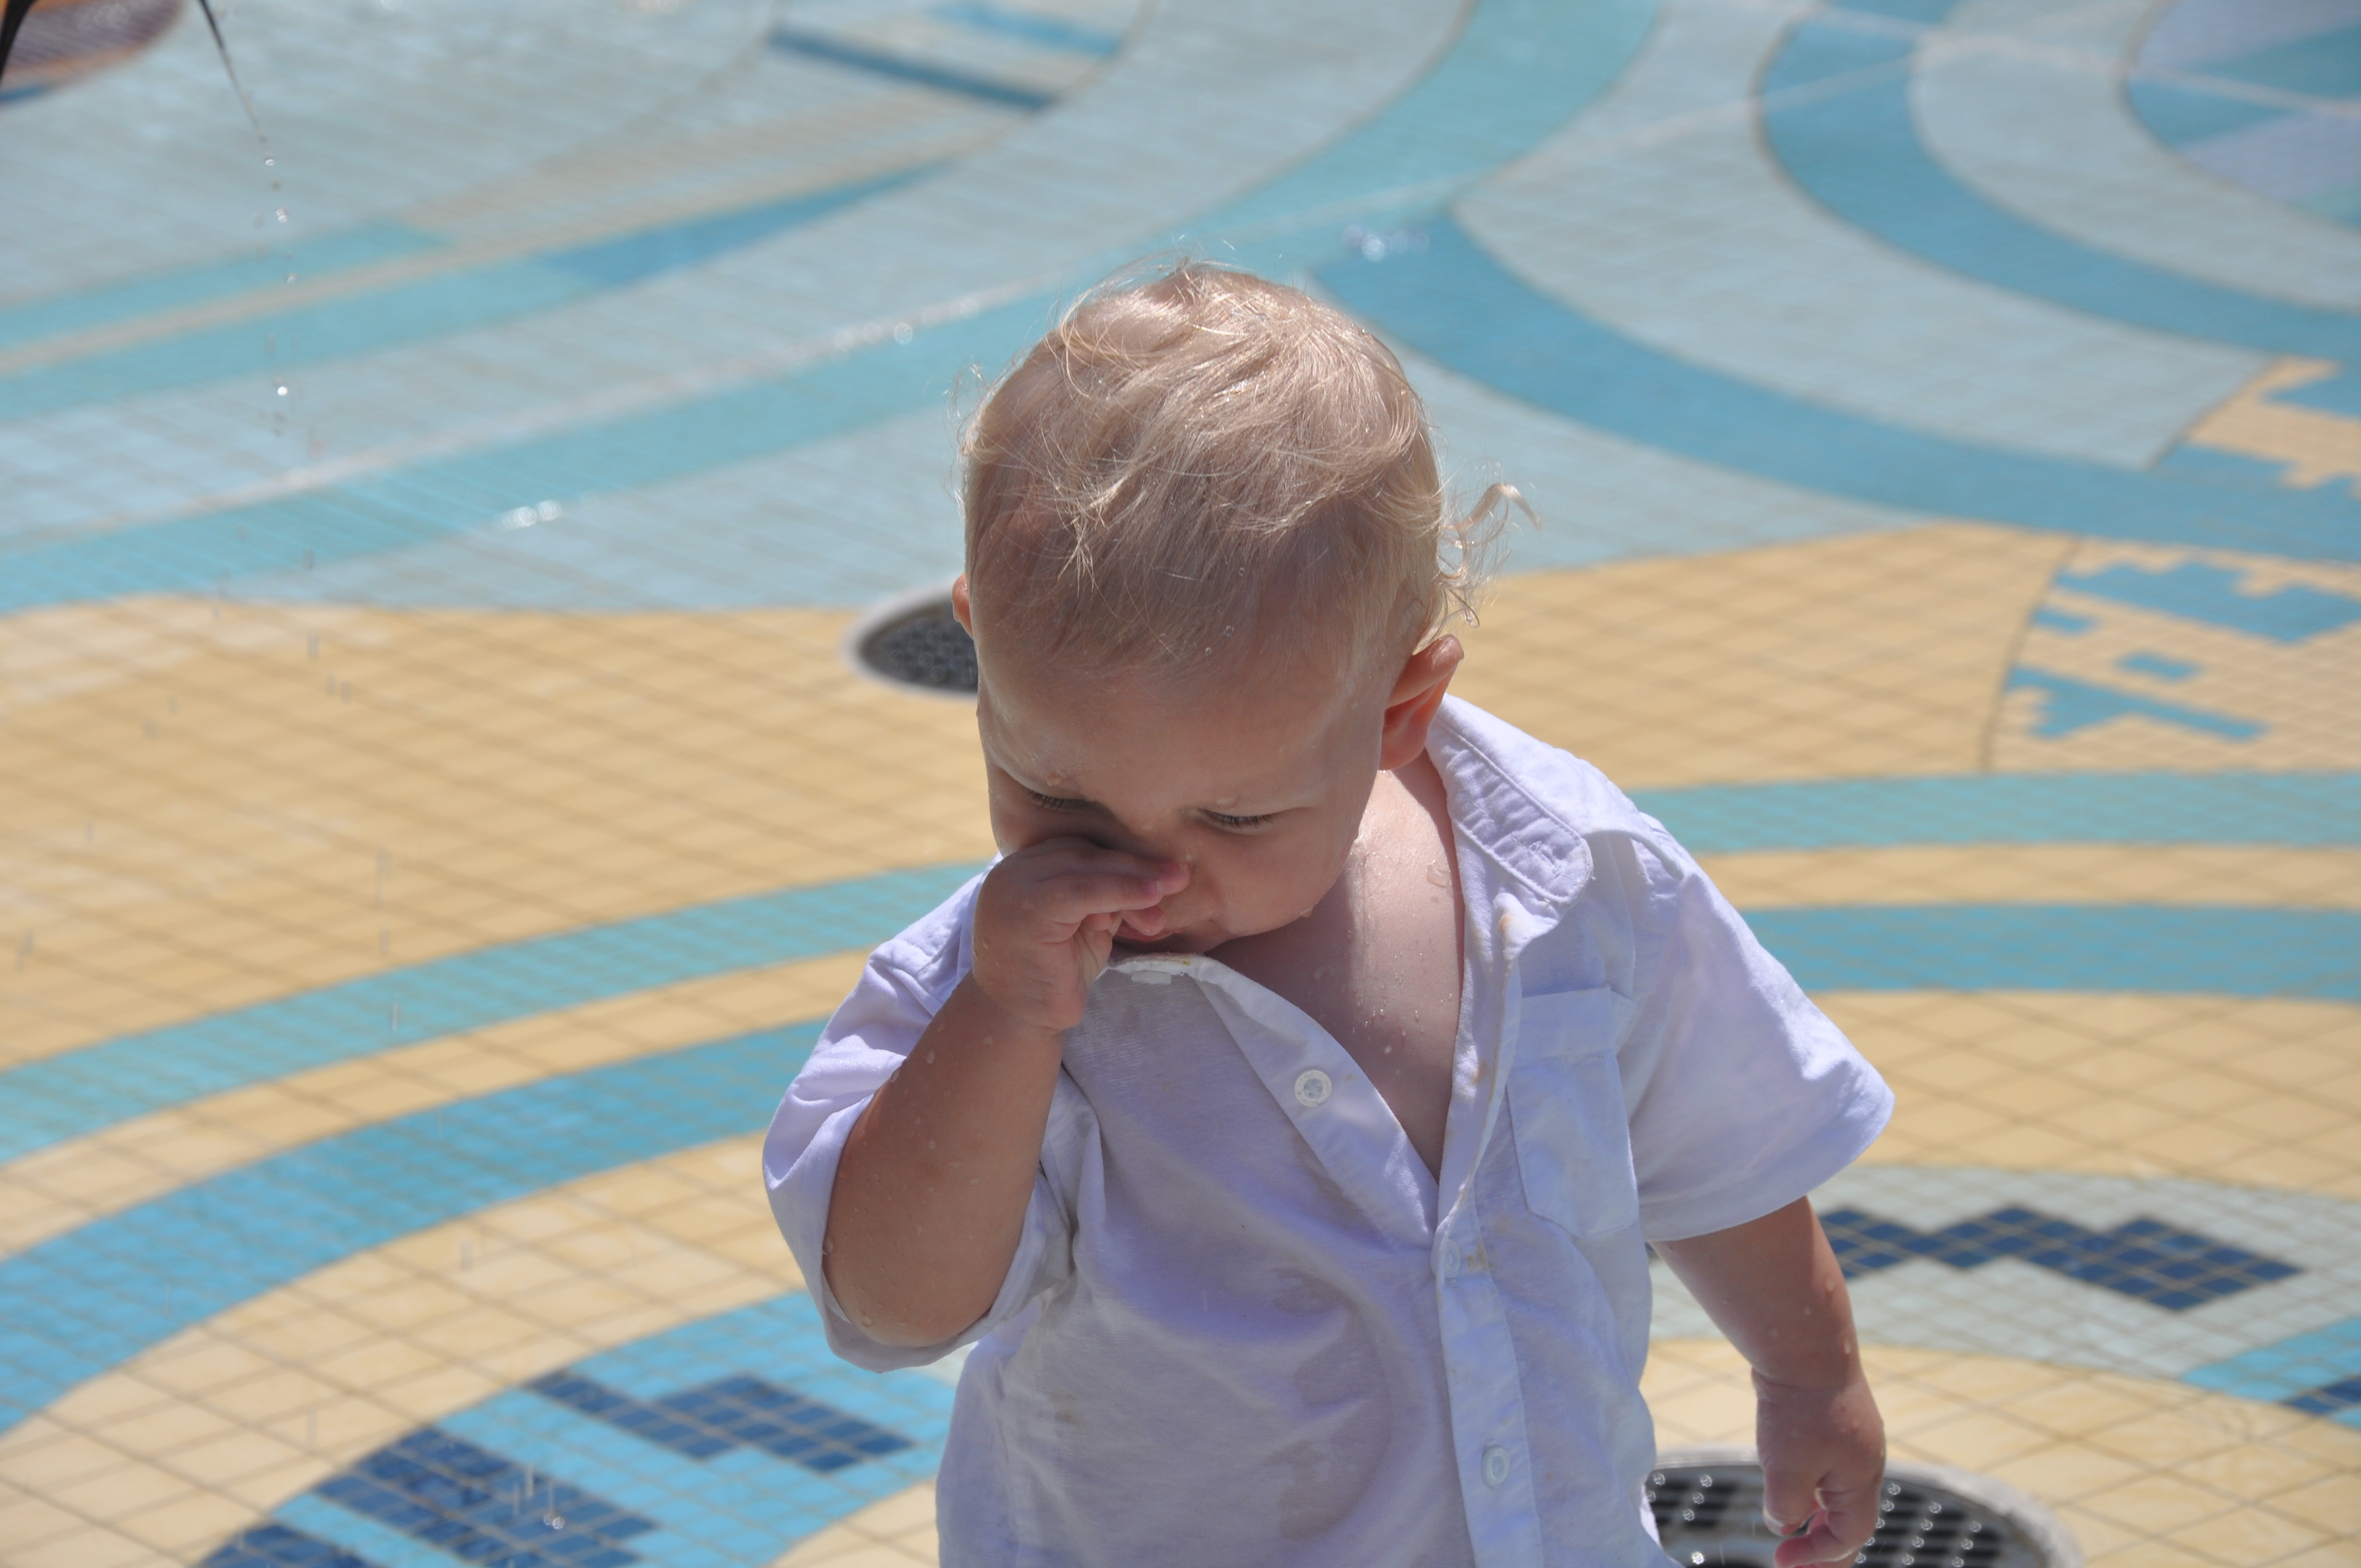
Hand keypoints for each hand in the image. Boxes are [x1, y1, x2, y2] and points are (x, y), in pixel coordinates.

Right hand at [970, 837, 1187, 1030]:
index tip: (1167, 875)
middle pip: (1086, 855)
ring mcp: (1014, 887)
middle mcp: (1014, 871)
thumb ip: (1108, 899)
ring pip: (1088, 869)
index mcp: (1026, 870)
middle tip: (1180, 878)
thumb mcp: (1087, 927)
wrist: (1016, 1021)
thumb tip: (1157, 878)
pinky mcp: (1025, 909)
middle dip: (1136, 868)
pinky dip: (1121, 892)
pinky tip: (1152, 898)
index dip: (1126, 862)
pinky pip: (1082, 892)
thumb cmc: (1054, 976)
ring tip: (1170, 891)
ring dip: (1135, 880)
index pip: (1082, 852)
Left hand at [1754, 1365, 1884, 1567]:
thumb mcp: (1786, 1470)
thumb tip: (1783, 1524)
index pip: (1849, 1536)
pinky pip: (1827, 1462)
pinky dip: (1812, 1482)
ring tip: (1794, 1531)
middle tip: (1797, 1563)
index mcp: (1862, 1479)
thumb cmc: (1798, 1409)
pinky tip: (1790, 1484)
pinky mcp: (1834, 1417)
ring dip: (1818, 1514)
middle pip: (1852, 1517)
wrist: (1802, 1344)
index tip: (1781, 1560)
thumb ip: (1786, 1506)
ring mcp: (1852, 1437)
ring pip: (1839, 1488)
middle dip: (1826, 1546)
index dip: (1818, 1556)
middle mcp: (1865, 1460)